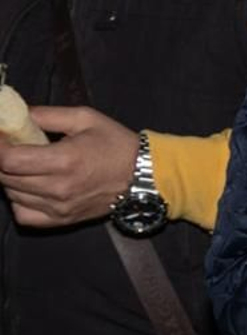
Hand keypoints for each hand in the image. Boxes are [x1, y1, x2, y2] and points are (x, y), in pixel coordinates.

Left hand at [0, 106, 138, 226]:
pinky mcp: (61, 220)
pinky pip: (23, 215)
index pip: (9, 159)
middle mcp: (58, 188)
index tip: (1, 137)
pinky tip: (30, 188)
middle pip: (5, 177)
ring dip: (10, 178)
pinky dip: (19, 201)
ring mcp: (59, 207)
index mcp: (64, 160)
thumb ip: (48, 115)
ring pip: (12, 194)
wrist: (144, 177)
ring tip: (26, 166)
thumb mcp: (86, 119)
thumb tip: (17, 114)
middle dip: (2, 160)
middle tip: (13, 147)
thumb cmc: (116, 144)